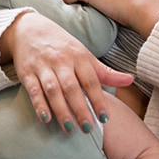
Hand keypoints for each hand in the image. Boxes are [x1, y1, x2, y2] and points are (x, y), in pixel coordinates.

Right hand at [0, 11, 132, 132]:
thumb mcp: (84, 54)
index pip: (91, 80)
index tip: (105, 118)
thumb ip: (105, 71)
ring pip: (53, 90)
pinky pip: (33, 90)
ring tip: (70, 128)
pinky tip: (45, 118)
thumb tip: (131, 80)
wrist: (28, 28)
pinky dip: (39, 105)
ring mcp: (43, 66)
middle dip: (80, 109)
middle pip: (72, 87)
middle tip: (88, 129)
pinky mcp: (27, 72)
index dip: (98, 100)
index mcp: (78, 56)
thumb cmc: (61, 45)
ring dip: (61, 110)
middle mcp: (61, 61)